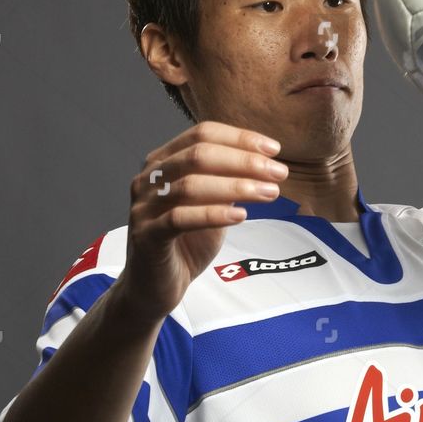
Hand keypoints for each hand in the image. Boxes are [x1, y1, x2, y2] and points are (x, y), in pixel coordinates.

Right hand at [118, 120, 287, 320]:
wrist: (155, 287)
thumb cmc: (185, 244)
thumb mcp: (211, 207)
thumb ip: (227, 184)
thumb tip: (263, 164)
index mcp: (162, 162)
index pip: (202, 134)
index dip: (240, 138)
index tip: (274, 150)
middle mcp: (148, 178)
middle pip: (198, 154)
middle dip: (244, 161)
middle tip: (278, 172)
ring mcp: (144, 207)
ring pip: (190, 185)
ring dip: (236, 187)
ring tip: (269, 193)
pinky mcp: (146, 236)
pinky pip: (180, 219)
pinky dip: (213, 214)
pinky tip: (241, 216)